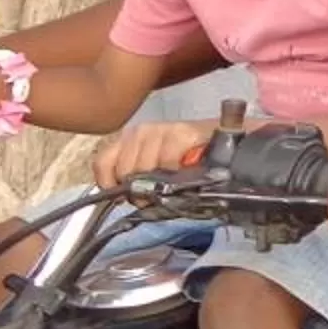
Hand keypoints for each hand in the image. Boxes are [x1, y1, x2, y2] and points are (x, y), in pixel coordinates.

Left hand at [94, 121, 214, 190]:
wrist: (224, 143)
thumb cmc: (187, 161)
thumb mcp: (154, 169)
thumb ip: (136, 179)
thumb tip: (122, 198)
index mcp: (129, 139)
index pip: (103, 162)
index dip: (108, 183)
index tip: (121, 198)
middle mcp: (140, 131)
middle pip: (124, 169)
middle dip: (138, 188)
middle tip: (154, 195)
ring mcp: (160, 130)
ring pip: (143, 167)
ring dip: (157, 183)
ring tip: (170, 186)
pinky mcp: (181, 132)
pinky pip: (166, 161)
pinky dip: (173, 174)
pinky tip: (182, 175)